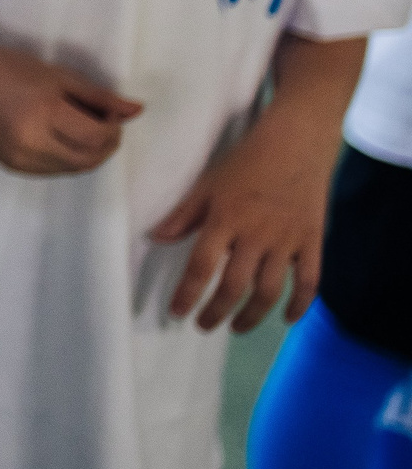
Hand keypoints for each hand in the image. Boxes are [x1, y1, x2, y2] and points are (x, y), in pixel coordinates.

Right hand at [0, 37, 142, 175]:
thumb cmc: (12, 70)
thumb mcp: (59, 76)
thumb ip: (99, 97)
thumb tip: (137, 111)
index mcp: (43, 112)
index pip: (96, 136)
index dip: (114, 129)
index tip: (111, 115)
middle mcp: (30, 140)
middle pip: (88, 159)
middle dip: (106, 145)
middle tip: (104, 126)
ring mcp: (20, 157)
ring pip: (73, 169)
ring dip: (88, 154)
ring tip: (81, 130)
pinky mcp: (13, 167)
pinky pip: (54, 170)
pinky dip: (66, 158)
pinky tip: (60, 138)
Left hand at [151, 115, 334, 332]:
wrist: (296, 143)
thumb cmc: (246, 162)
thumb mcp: (208, 183)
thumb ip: (184, 213)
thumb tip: (156, 237)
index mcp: (226, 218)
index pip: (202, 265)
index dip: (188, 293)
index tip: (177, 313)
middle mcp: (257, 234)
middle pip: (235, 285)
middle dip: (217, 311)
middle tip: (204, 326)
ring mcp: (288, 240)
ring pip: (271, 291)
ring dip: (252, 315)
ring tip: (236, 326)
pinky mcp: (313, 242)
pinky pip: (310, 282)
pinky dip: (300, 305)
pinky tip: (285, 319)